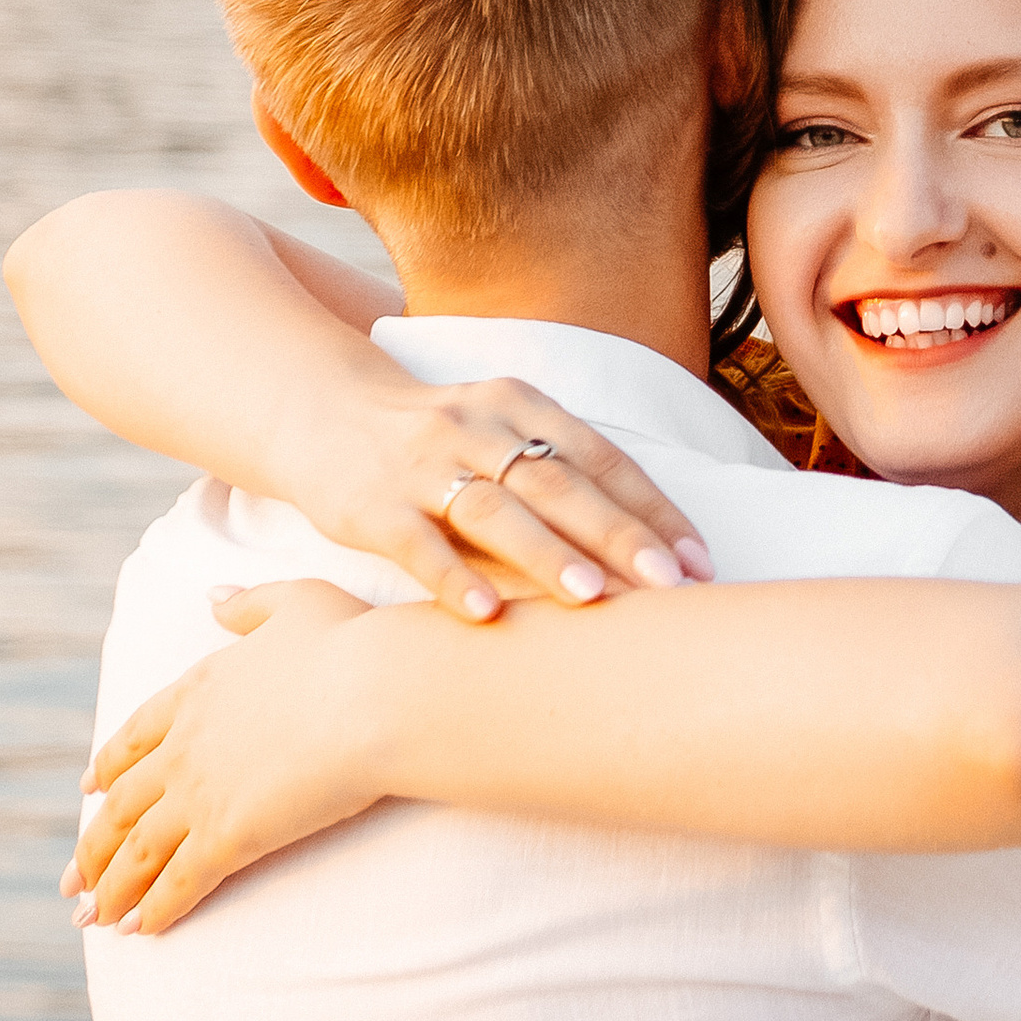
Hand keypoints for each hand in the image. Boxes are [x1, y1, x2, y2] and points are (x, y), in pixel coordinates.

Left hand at [62, 581, 391, 931]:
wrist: (375, 694)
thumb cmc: (350, 646)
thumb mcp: (295, 603)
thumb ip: (249, 603)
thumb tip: (214, 598)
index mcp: (197, 691)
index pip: (134, 737)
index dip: (108, 767)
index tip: (87, 789)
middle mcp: (185, 746)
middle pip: (122, 804)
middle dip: (93, 847)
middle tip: (73, 881)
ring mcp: (200, 793)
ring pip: (138, 849)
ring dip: (113, 888)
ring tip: (93, 918)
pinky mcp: (228, 836)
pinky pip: (180, 881)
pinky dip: (155, 909)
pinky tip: (140, 931)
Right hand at [291, 370, 714, 622]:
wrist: (321, 413)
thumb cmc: (438, 442)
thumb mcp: (502, 436)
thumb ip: (562, 479)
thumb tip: (651, 554)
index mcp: (522, 407)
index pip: (602, 458)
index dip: (653, 509)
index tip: (699, 561)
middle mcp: (478, 429)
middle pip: (560, 483)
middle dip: (619, 534)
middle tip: (670, 584)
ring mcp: (423, 465)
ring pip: (495, 509)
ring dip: (546, 553)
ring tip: (593, 595)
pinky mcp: (371, 504)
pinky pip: (416, 542)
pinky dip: (450, 576)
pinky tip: (483, 612)